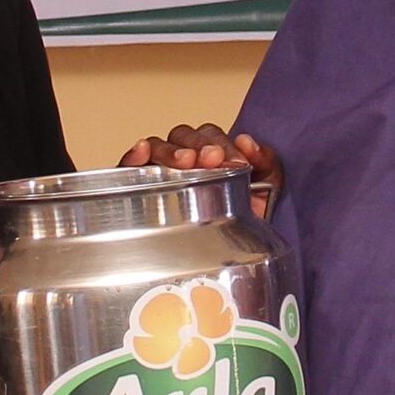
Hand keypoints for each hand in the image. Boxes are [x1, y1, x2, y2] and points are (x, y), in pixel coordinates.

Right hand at [120, 123, 283, 215]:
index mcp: (211, 153)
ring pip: (157, 147)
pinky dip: (132, 156)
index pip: (210, 136)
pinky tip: (141, 150)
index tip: (238, 162)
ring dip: (171, 151)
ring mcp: (159, 173)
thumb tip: (247, 142)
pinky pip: (128, 169)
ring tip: (186, 163)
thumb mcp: (266, 188)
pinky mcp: (137, 191)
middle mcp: (183, 159)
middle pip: (183, 137)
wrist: (231, 258)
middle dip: (198, 145)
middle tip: (212, 159)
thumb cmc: (243, 218)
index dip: (224, 143)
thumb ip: (265, 162)